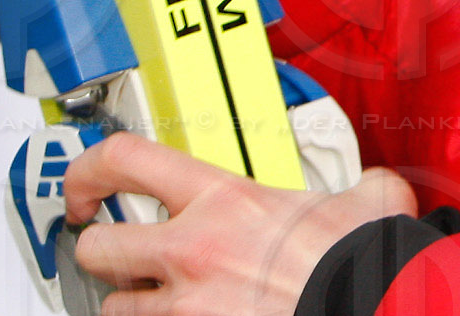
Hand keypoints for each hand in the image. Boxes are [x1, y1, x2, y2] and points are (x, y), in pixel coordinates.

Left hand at [66, 131, 418, 315]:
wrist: (374, 309)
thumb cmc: (361, 268)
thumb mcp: (367, 200)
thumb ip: (355, 182)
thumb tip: (370, 184)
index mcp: (227, 201)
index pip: (127, 159)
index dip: (89, 168)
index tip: (85, 184)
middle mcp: (193, 253)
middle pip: (96, 247)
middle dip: (105, 249)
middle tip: (125, 249)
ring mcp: (187, 309)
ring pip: (115, 307)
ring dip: (137, 301)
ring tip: (169, 297)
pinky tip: (196, 315)